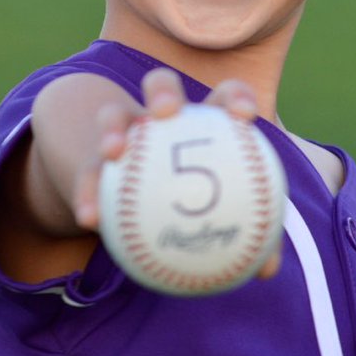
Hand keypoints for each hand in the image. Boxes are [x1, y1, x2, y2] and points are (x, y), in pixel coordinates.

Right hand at [75, 67, 281, 281]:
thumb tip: (267, 271)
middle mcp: (160, 118)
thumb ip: (247, 238)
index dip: (235, 96)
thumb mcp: (223, 216)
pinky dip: (88, 192)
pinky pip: (88, 172)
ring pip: (113, 114)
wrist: (140, 194)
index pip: (223, 96)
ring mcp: (124, 133)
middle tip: (166, 112)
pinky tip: (90, 218)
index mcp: (202, 122)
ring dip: (112, 127)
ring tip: (113, 151)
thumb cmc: (199, 202)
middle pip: (160, 85)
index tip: (244, 115)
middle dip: (162, 91)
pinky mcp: (94, 158)